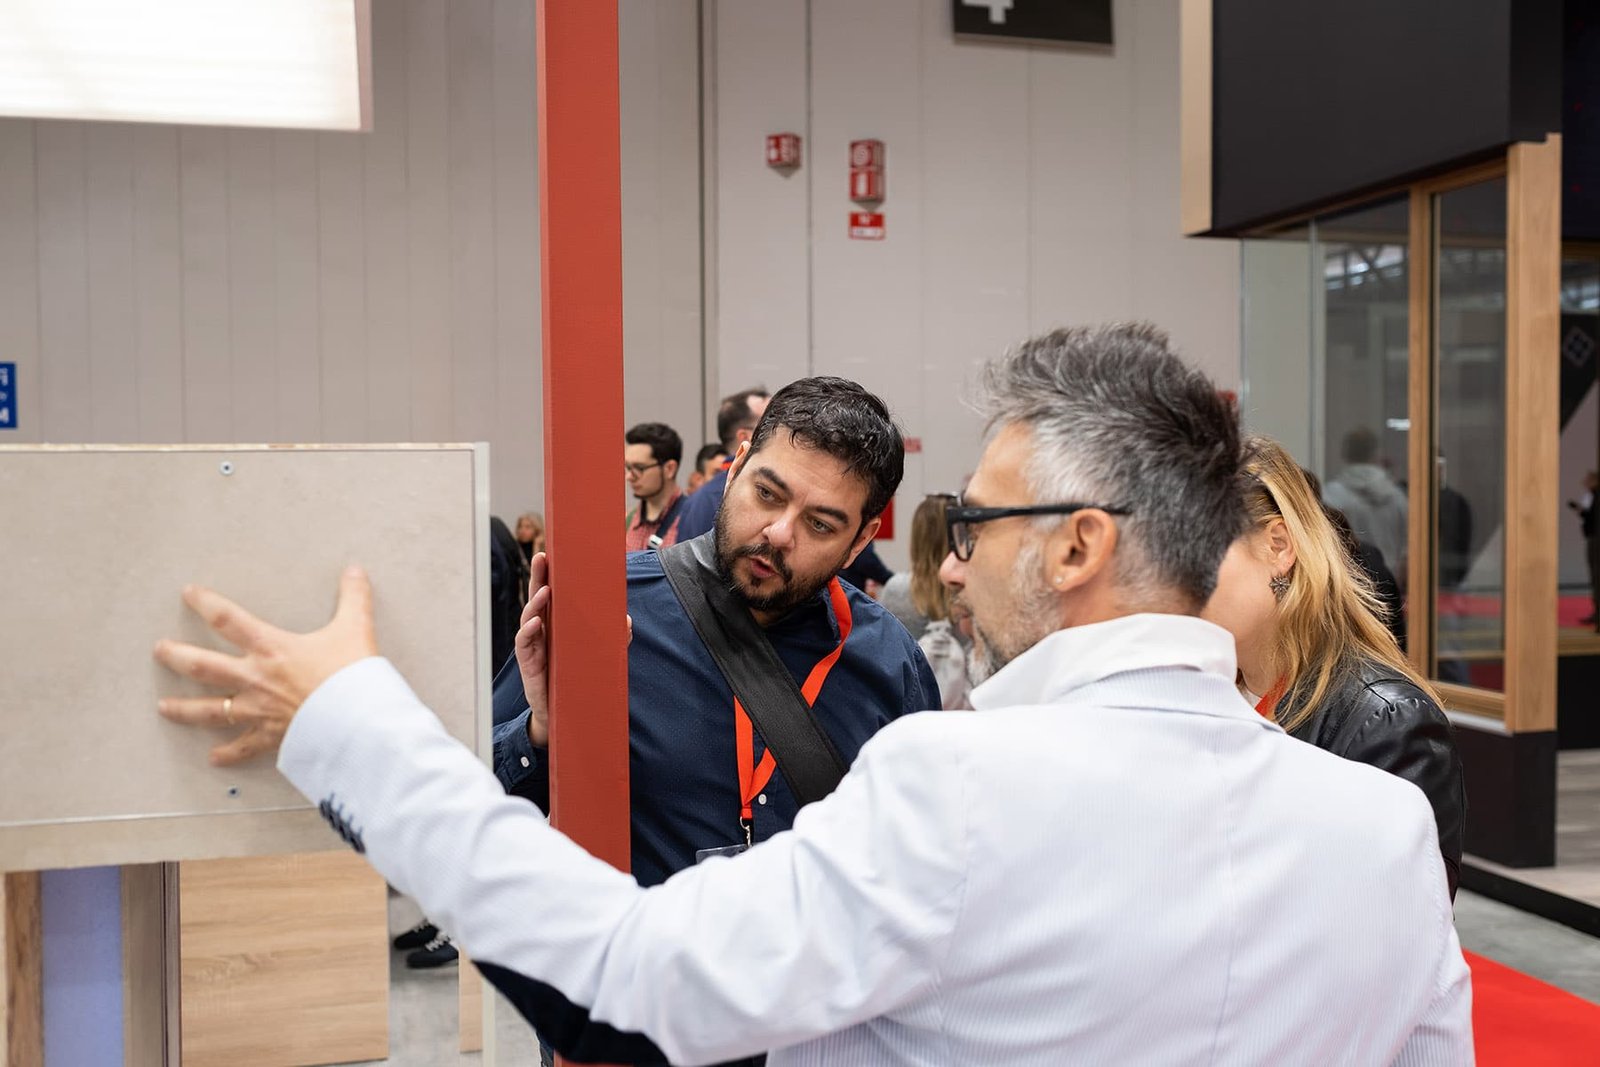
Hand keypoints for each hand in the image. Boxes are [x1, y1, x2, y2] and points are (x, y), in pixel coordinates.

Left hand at [154, 566, 377, 764]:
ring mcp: (258, 710)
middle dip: (176, 656)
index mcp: (271, 648)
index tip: (189, 594)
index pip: (228, 620)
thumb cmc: (352, 675)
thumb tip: (355, 571)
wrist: (358, 721)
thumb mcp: (356, 628)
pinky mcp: (270, 736)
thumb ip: (353, 597)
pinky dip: (227, 753)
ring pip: (210, 710)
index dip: (206, 603)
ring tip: (163, 706)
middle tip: (160, 651)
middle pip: (202, 666)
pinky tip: (213, 757)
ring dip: (183, 708)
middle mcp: (255, 678)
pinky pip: (242, 746)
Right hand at [515, 552, 632, 748]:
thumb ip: (613, 639)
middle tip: (542, 558)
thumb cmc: (577, 678)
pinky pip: (525, 644)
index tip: (551, 554)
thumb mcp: (598, 656)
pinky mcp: (529, 663)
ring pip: (529, 617)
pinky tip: (536, 623)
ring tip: (544, 590)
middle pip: (537, 598)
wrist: (564, 712)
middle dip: (538, 577)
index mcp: (556, 624)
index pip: (553, 594)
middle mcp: (542, 631)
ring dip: (535, 602)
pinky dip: (528, 632)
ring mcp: (534, 646)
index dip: (550, 574)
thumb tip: (627, 622)